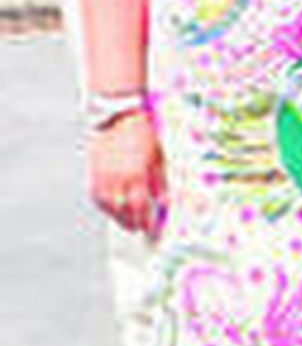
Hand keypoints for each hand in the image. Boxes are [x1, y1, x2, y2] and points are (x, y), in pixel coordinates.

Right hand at [89, 110, 165, 237]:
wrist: (118, 115)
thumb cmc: (143, 134)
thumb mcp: (158, 157)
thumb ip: (160, 182)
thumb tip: (164, 202)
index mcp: (135, 175)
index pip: (140, 207)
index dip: (146, 221)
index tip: (151, 230)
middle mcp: (116, 178)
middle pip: (122, 210)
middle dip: (131, 222)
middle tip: (138, 229)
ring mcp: (102, 175)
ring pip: (107, 205)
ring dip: (116, 216)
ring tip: (126, 222)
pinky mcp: (92, 171)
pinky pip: (96, 195)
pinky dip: (104, 205)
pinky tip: (112, 208)